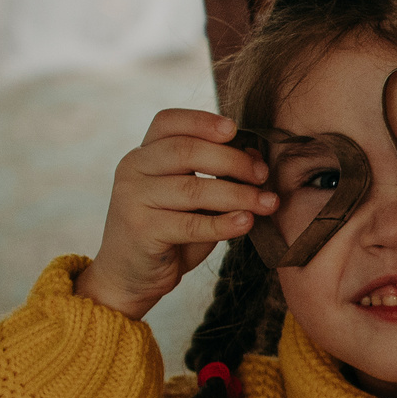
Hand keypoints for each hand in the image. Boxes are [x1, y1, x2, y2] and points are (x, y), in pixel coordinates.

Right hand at [76, 108, 275, 319]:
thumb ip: (215, 175)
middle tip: (263, 174)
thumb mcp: (192, 198)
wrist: (129, 276)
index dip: (202, 120)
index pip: (168, 122)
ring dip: (238, 195)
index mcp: (143, 154)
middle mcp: (133, 169)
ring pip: (193, 189)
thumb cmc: (168, 232)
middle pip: (186, 150)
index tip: (235, 129)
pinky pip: (190, 224)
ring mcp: (133, 198)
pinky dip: (224, 223)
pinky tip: (246, 222)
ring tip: (267, 202)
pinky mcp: (141, 230)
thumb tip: (254, 154)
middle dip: (233, 160)